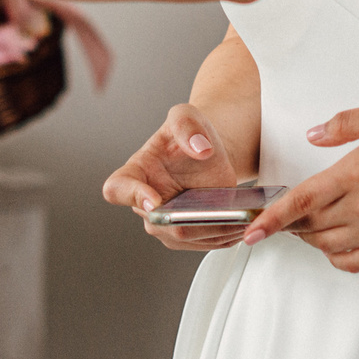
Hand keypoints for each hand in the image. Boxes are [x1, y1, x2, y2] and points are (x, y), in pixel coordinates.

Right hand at [102, 104, 246, 251]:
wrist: (205, 151)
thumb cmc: (188, 135)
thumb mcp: (186, 116)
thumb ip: (187, 125)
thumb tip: (200, 149)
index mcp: (134, 173)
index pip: (117, 189)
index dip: (132, 197)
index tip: (154, 201)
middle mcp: (144, 204)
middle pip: (159, 222)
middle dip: (189, 219)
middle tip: (218, 211)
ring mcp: (163, 224)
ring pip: (184, 237)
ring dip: (212, 229)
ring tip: (239, 217)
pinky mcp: (186, 235)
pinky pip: (203, 242)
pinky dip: (224, 235)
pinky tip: (241, 224)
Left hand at [242, 102, 358, 272]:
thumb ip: (345, 123)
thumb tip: (313, 134)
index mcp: (358, 171)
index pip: (301, 202)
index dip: (271, 219)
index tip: (251, 231)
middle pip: (309, 227)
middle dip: (291, 223)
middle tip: (288, 212)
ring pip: (327, 247)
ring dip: (311, 238)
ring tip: (311, 224)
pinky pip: (353, 263)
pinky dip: (336, 256)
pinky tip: (336, 242)